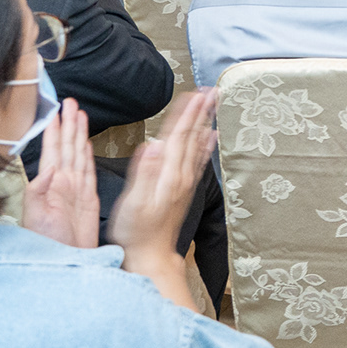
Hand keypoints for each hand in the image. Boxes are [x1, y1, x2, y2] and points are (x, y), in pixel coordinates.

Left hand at [22, 97, 98, 248]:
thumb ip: (39, 191)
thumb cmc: (47, 243)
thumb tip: (49, 168)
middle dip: (68, 124)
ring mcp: (76, 189)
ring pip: (78, 154)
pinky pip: (89, 170)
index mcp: (51, 184)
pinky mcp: (89, 198)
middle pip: (68, 147)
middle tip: (70, 102)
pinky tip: (86, 144)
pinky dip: (87, 154)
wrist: (66, 261)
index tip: (56, 110)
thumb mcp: (36, 217)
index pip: (53, 150)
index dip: (55, 130)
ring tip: (79, 114)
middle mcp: (64, 183)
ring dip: (78, 133)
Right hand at [109, 89, 218, 304]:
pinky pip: (198, 161)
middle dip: (200, 112)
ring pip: (197, 145)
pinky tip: (211, 137)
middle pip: (192, 136)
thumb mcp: (134, 203)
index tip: (194, 93)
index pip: (179, 136)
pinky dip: (205, 146)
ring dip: (204, 123)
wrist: (149, 257)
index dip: (186, 113)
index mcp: (168, 175)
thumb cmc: (136, 233)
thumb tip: (153, 145)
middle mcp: (181, 176)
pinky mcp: (183, 190)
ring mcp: (184, 183)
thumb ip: (144, 172)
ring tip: (213, 105)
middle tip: (211, 90)